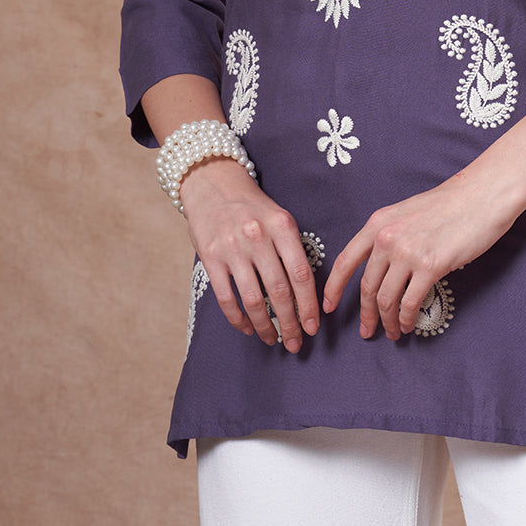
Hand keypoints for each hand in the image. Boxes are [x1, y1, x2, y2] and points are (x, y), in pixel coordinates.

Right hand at [178, 158, 319, 351]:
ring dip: (266, 326)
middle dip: (291, 323)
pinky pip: (227, 297)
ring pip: (254, 299)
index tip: (314, 327)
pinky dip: (239, 319)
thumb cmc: (253, 206)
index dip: (309, 305)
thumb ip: (291, 249)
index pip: (301, 274)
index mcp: (282, 226)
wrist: (213, 183)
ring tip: (273, 340)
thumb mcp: (279, 217)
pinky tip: (248, 328)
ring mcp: (233, 248)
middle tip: (296, 343)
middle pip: (280, 291)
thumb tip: (306, 293)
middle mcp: (259, 237)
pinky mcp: (211, 257)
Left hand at [322, 172, 517, 340]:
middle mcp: (387, 238)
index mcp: (378, 223)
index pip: (345, 261)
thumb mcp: (407, 212)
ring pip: (387, 299)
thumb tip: (385, 267)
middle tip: (367, 331)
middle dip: (365, 314)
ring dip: (388, 322)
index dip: (334, 288)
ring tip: (394, 332)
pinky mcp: (431, 266)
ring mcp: (408, 252)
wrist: (482, 194)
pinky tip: (410, 324)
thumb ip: (390, 235)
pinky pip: (410, 302)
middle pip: (367, 287)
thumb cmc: (450, 203)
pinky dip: (407, 318)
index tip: (328, 307)